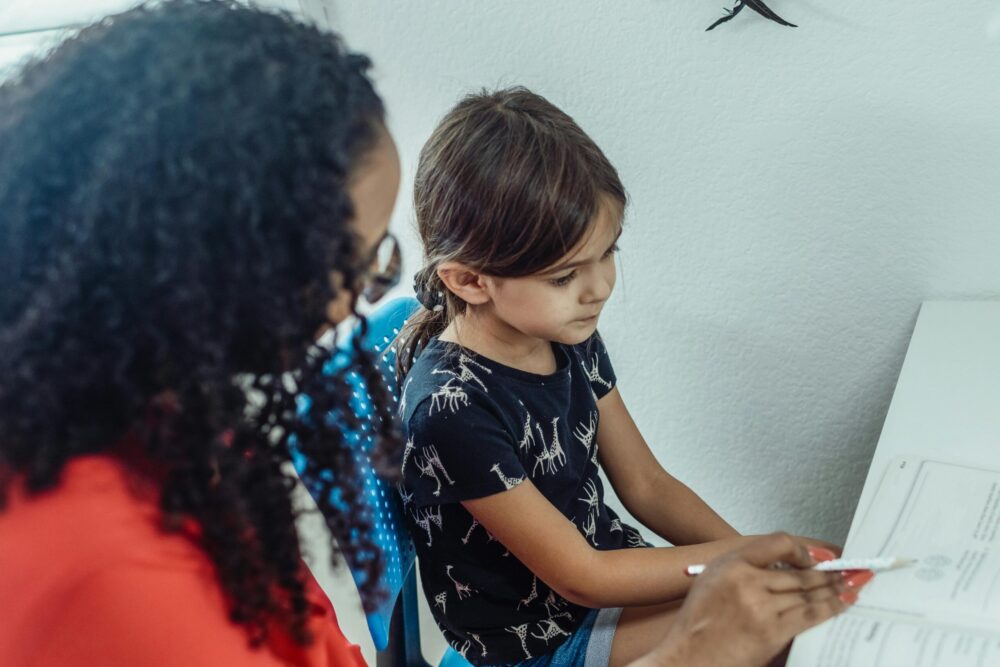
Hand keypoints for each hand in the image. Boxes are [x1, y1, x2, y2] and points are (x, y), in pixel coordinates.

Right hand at [633, 533, 854, 666]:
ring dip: (834, 589)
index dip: (802, 550)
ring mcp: (760, 607)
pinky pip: (809, 615)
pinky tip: (843, 602)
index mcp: (730, 564)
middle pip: (798, 573)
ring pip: (808, 593)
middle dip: (828, 573)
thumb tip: (783, 568)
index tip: (816, 558)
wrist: (688, 656)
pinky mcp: (771, 631)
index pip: (777, 543)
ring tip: (852, 584)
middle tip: (849, 570)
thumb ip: (743, 569)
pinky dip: (831, 607)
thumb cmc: (697, 624)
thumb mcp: (711, 581)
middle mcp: (746, 580)